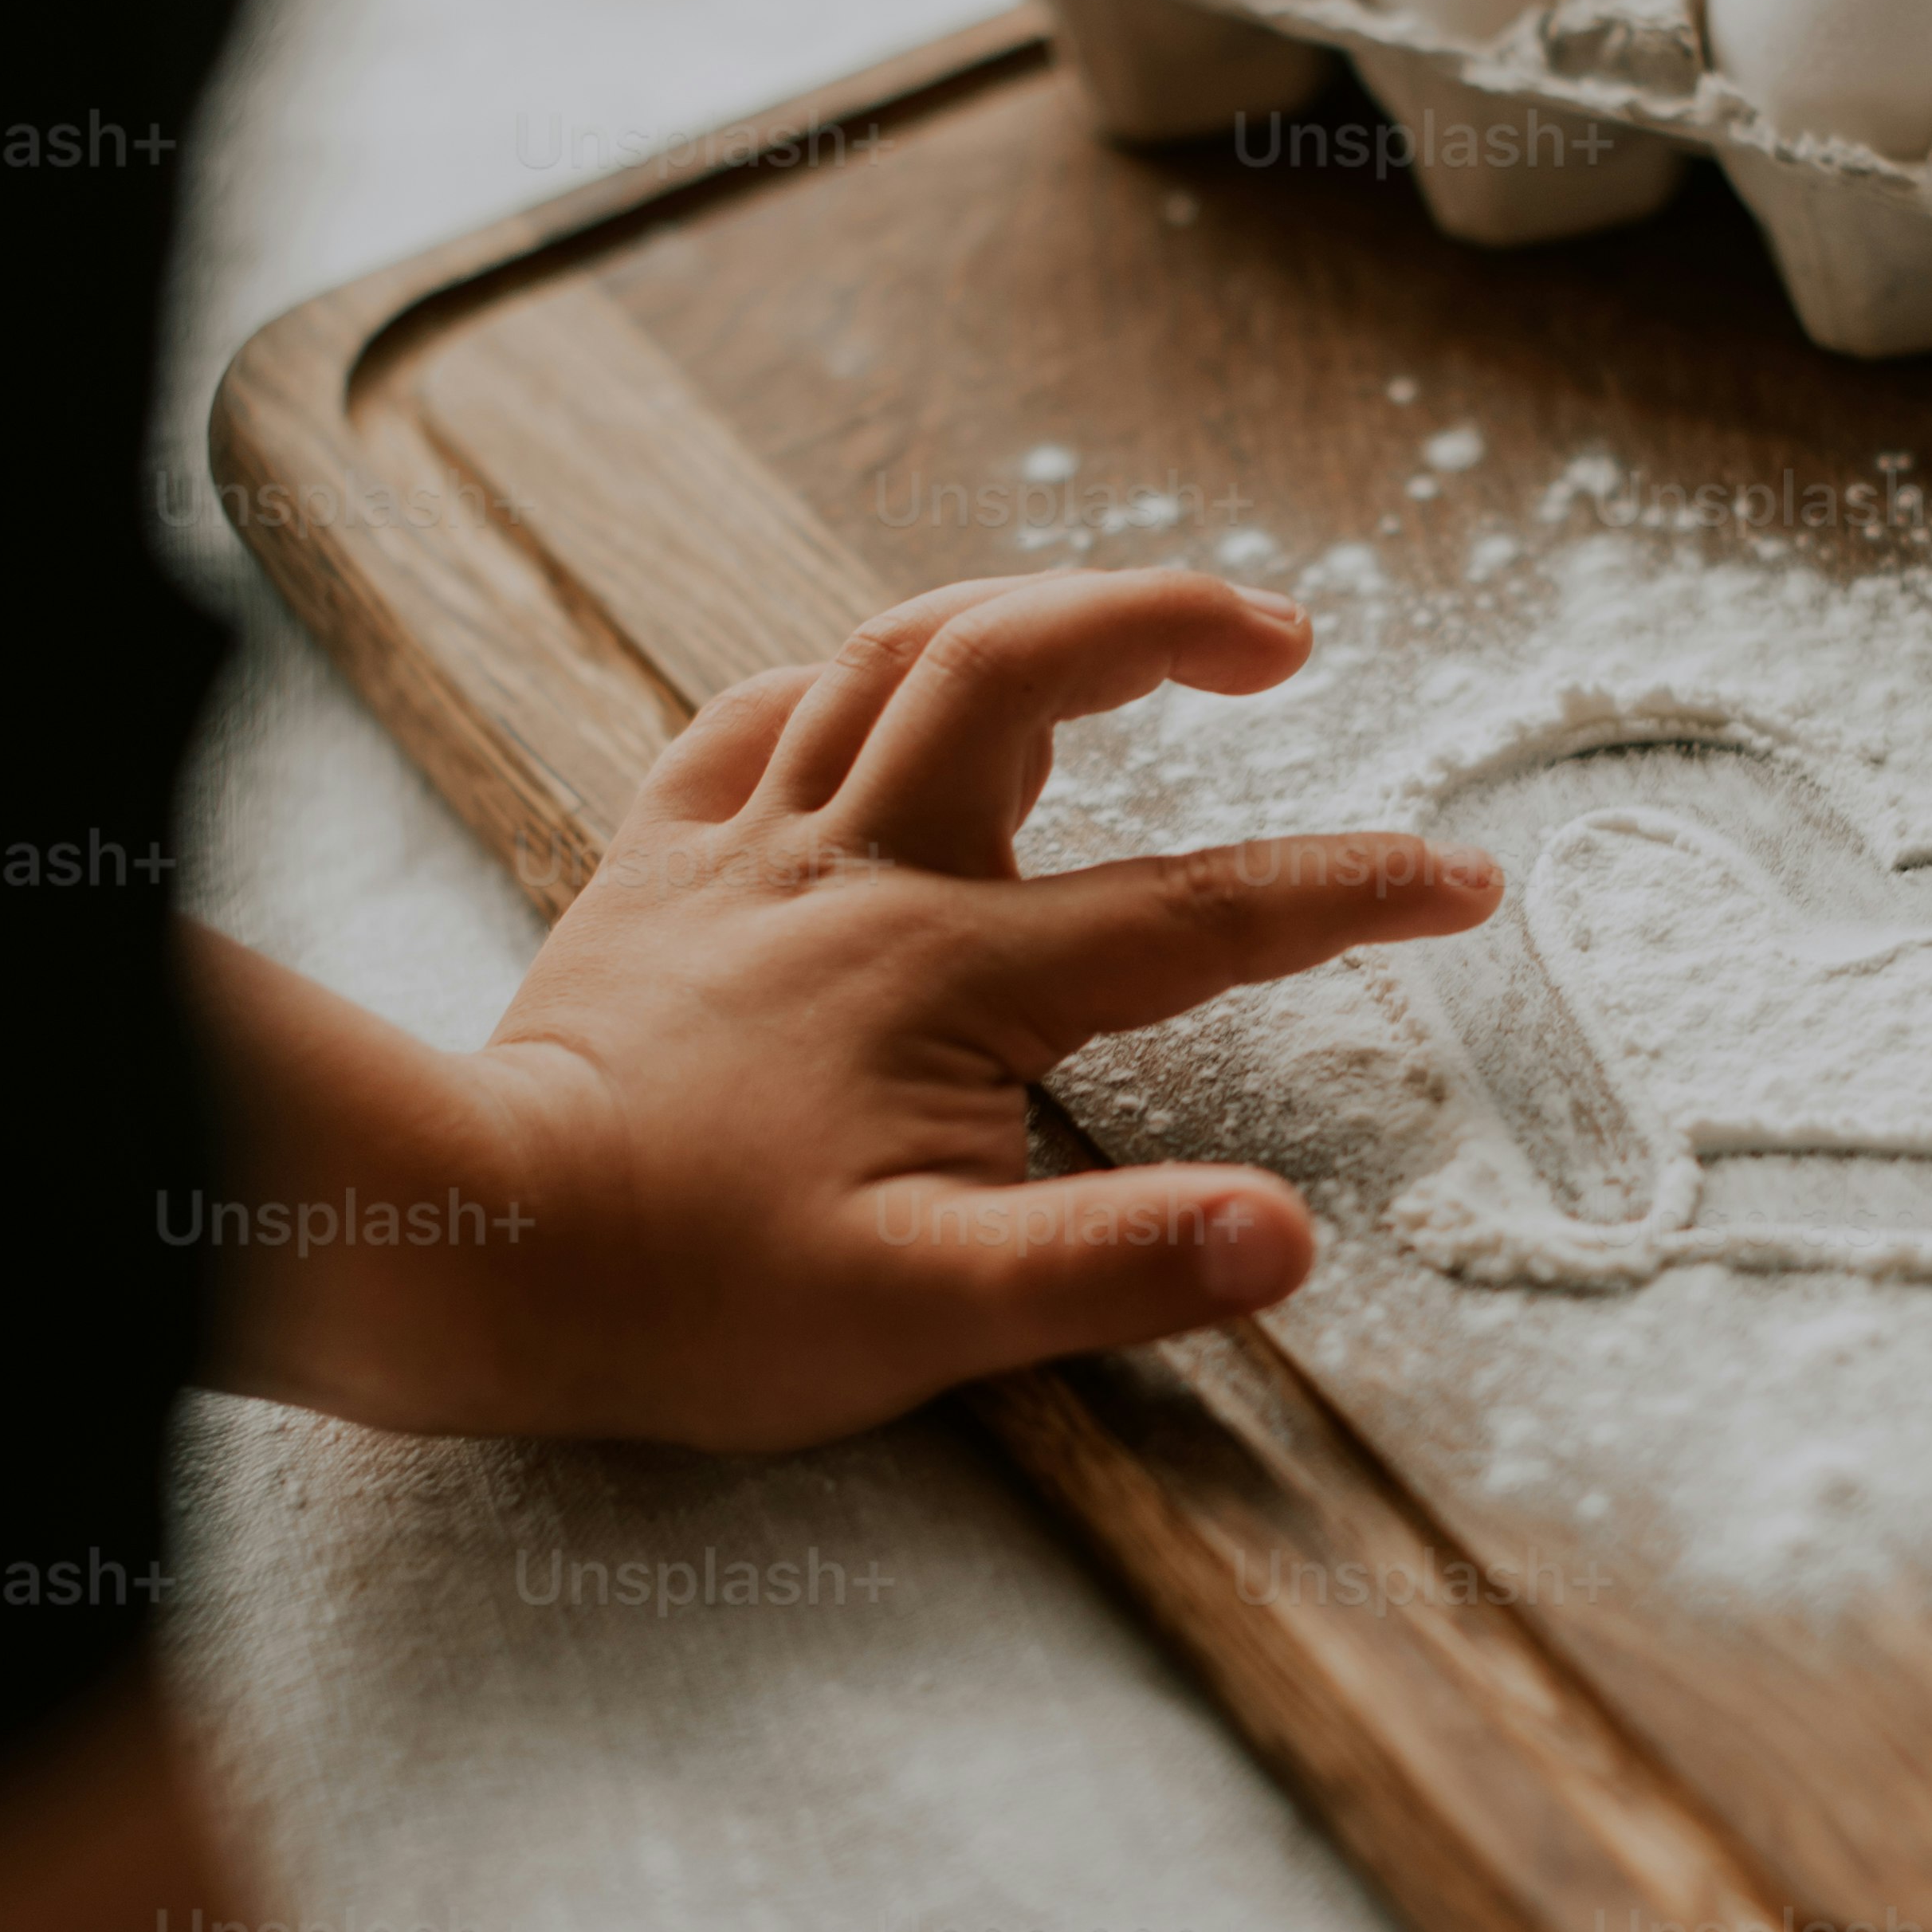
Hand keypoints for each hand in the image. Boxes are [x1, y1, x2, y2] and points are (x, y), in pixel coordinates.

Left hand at [192, 568, 1500, 1449]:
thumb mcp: (929, 1316)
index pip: (1199, 914)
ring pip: (892, 655)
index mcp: (952, 973)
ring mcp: (747, 856)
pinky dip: (841, 680)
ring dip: (1020, 614)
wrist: (469, 1244)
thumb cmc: (690, 1298)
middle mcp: (856, 873)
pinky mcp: (656, 869)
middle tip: (1276, 639)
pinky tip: (874, 697)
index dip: (1350, 892)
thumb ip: (1116, 1265)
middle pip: (1026, 670)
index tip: (1462, 881)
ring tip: (1110, 632)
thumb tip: (1282, 1236)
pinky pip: (755, 717)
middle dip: (1165, 619)